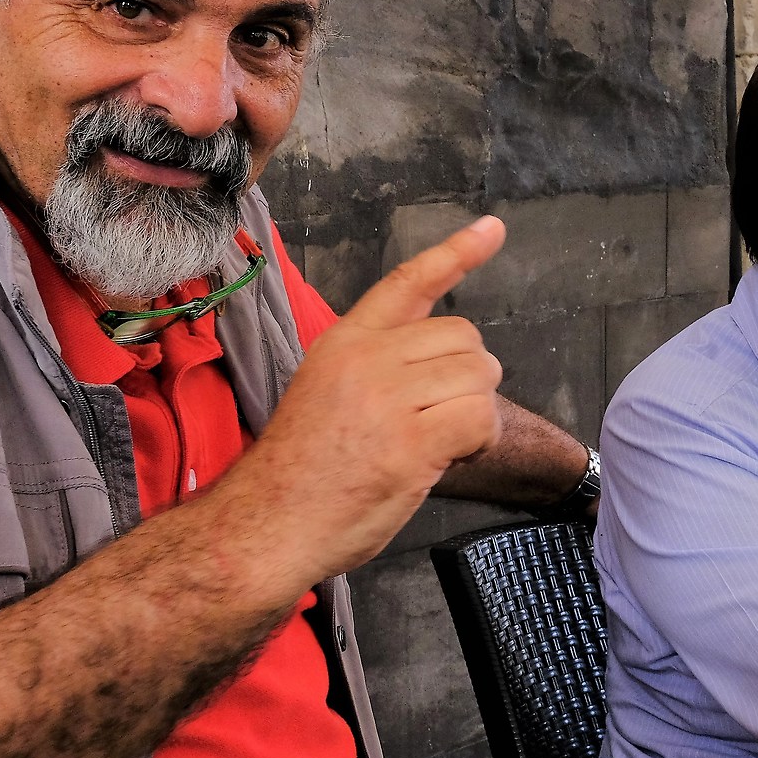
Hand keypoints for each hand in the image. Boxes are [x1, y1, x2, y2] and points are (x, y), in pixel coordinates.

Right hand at [214, 217, 507, 588]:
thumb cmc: (301, 473)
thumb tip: (445, 366)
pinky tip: (450, 460)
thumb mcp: (327, 394)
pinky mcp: (409, 443)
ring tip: (435, 445)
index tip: (493, 228)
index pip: (408, 283)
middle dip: (467, 379)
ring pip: (478, 376)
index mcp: (343, 342)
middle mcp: (365, 359)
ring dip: (475, 414)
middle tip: (435, 421)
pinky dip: (480, 442)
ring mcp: (386, 398)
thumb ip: (380, 369)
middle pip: (464, 338)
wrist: (264, 529)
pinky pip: (480, 419)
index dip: (456, 253)